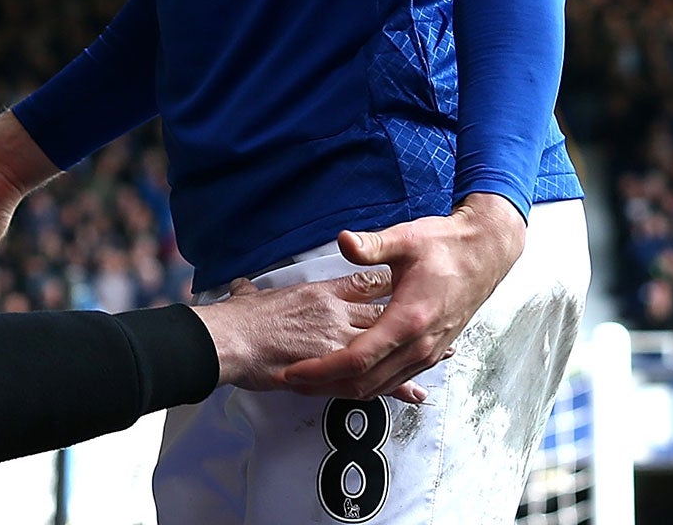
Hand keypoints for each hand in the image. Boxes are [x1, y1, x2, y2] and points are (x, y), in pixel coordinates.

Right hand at [191, 270, 425, 402]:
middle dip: (411, 316)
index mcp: (319, 292)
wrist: (231, 339)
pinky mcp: (333, 368)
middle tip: (439, 317)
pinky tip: (415, 392)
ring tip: (441, 354)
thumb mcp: (248, 297)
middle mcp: (336, 313)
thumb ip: (251, 292)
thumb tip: (240, 288)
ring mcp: (338, 341)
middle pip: (384, 312)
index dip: (386, 282)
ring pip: (386, 343)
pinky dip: (397, 385)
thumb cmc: (238, 320)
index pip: (362, 282)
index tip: (406, 281)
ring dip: (414, 350)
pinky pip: (373, 376)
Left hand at [282, 194, 527, 400]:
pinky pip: (394, 379)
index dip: (321, 369)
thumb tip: (344, 241)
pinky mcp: (430, 352)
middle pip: (364, 383)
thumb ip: (372, 245)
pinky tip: (348, 377)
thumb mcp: (406, 238)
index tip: (294, 371)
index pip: (356, 359)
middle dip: (324, 386)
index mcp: (408, 319)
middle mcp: (418, 344)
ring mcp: (427, 352)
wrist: (485, 254)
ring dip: (344, 388)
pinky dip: (368, 383)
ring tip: (312, 382)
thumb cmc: (447, 246)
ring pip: (380, 386)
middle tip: (292, 381)